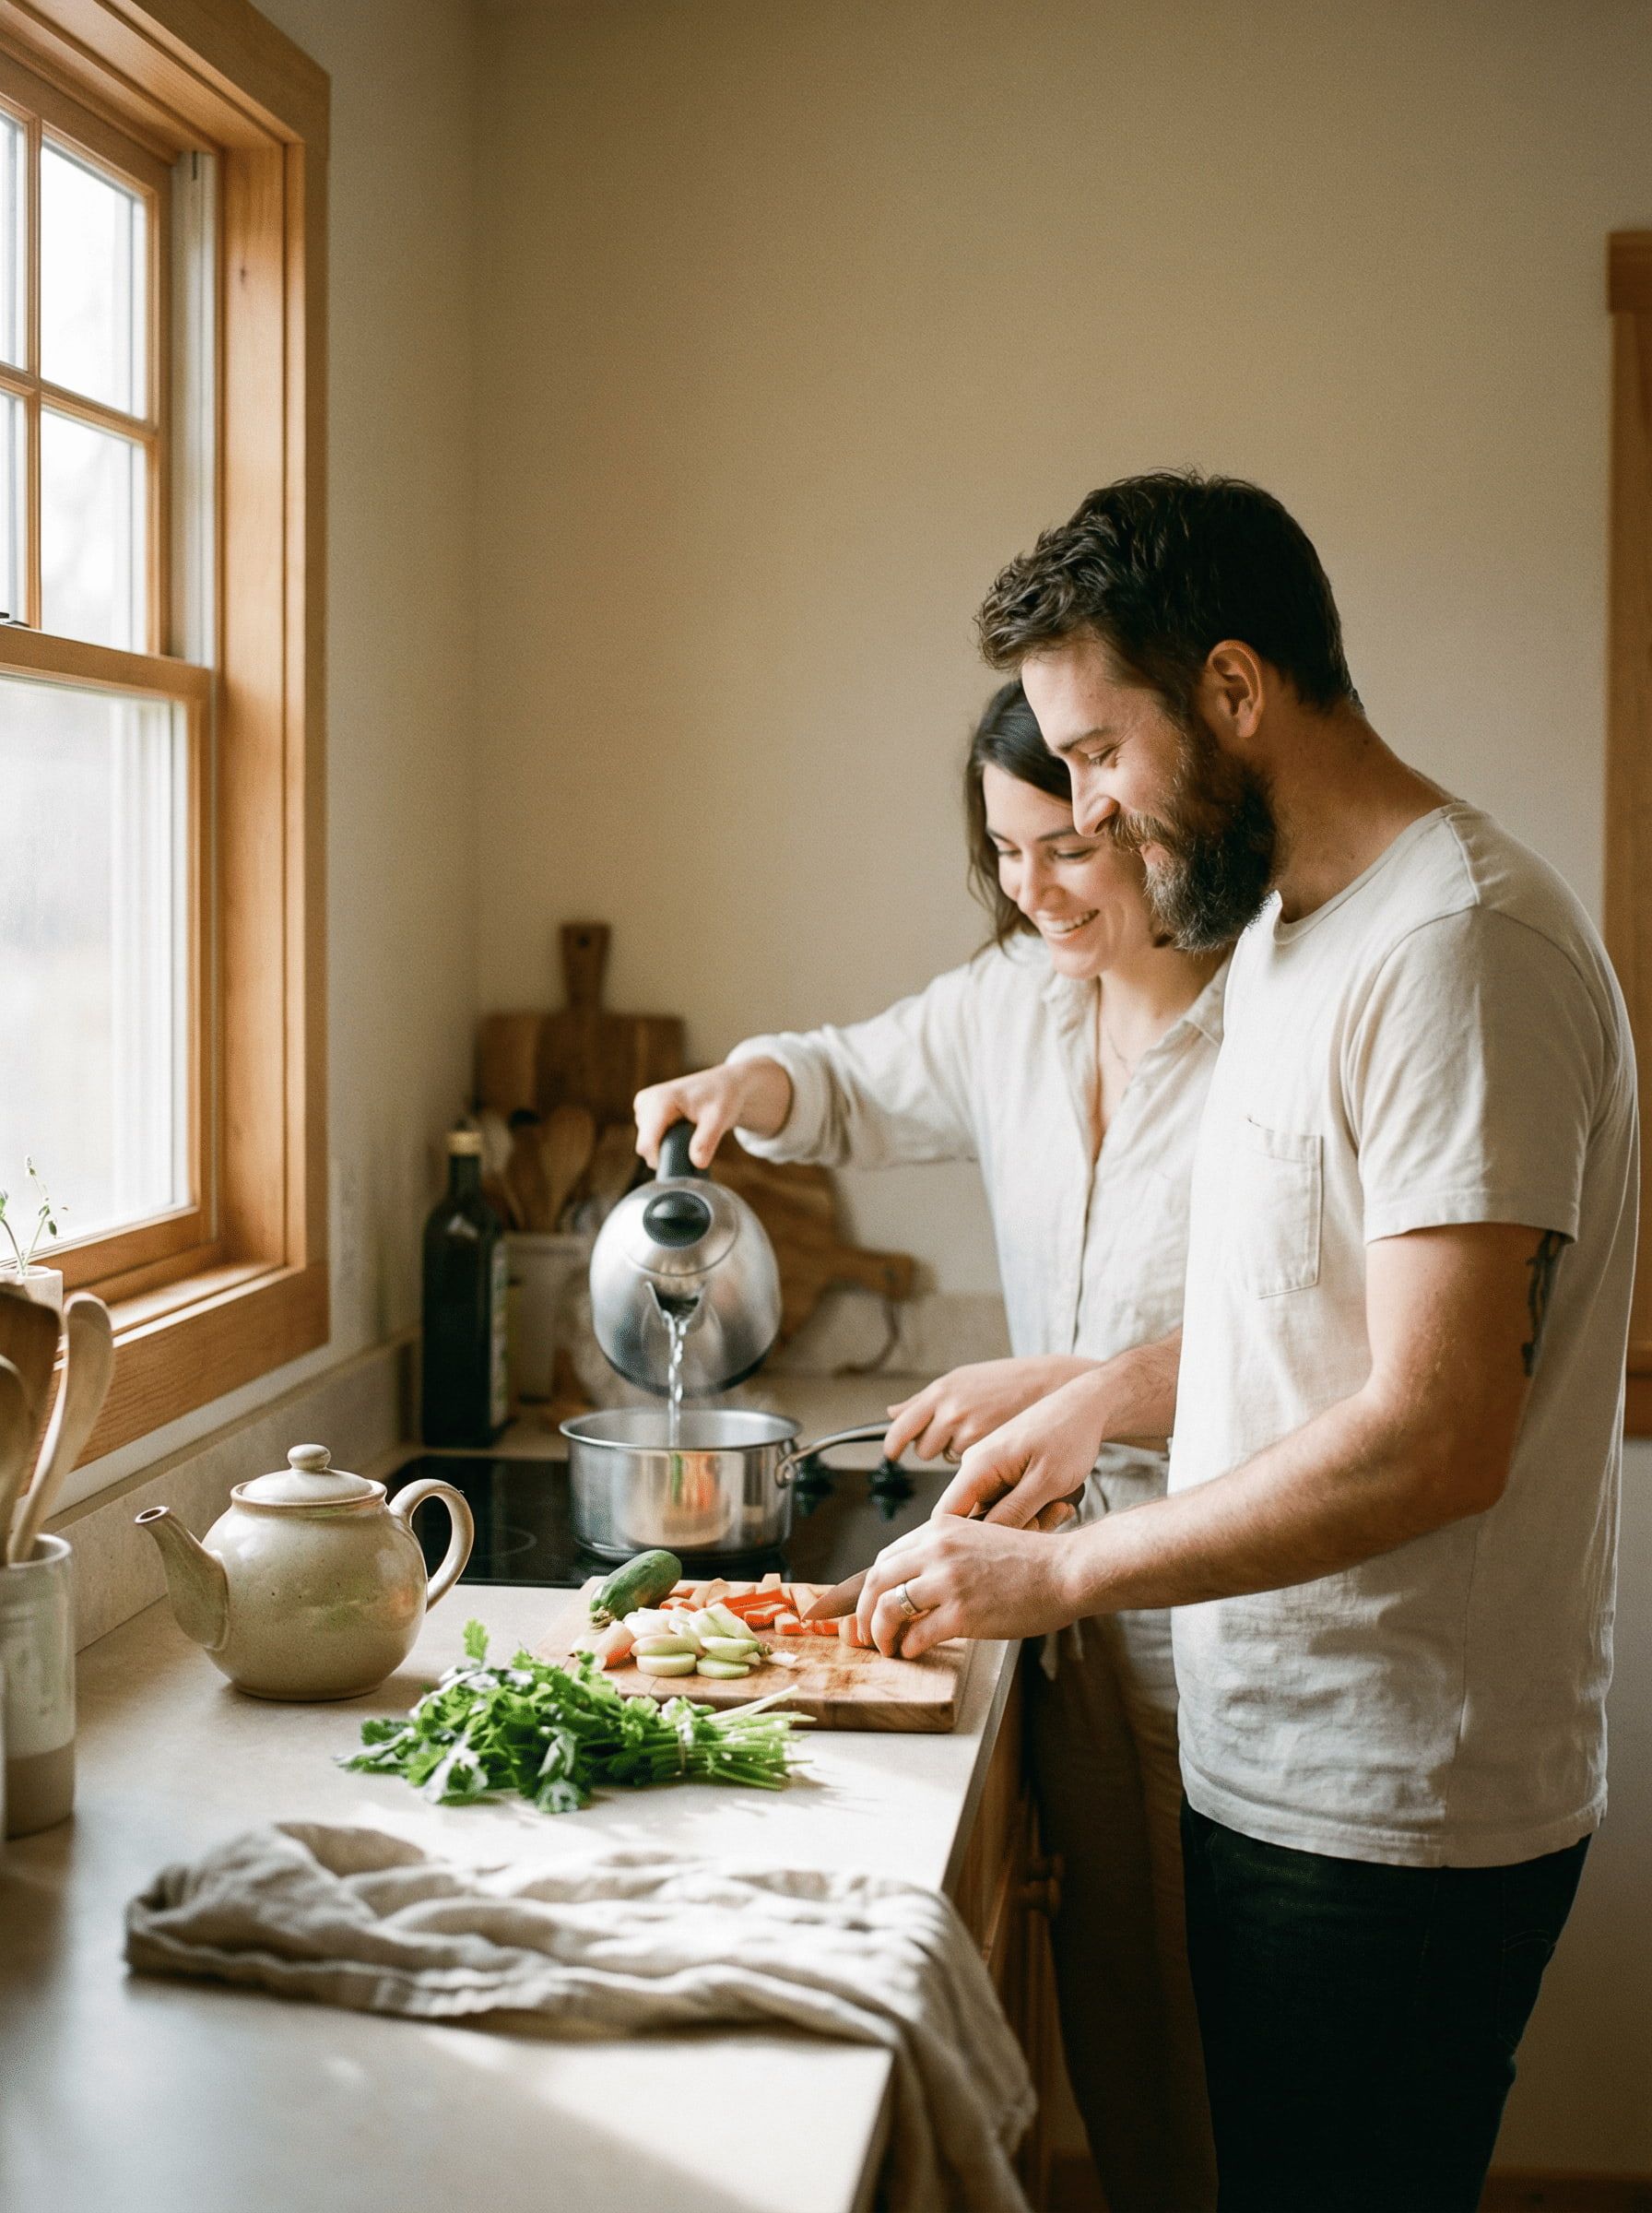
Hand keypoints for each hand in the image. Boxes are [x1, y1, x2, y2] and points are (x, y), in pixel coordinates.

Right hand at [634, 1058, 791, 1169]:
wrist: (730, 1084)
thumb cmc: (726, 1097)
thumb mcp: (720, 1118)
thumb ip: (707, 1140)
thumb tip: (697, 1162)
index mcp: (659, 1101)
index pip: (647, 1144)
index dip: (662, 1159)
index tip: (682, 1165)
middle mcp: (646, 1102)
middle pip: (647, 1146)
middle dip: (668, 1152)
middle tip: (695, 1145)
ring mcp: (644, 1106)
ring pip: (649, 1143)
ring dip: (668, 1145)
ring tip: (692, 1133)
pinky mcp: (647, 1111)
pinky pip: (652, 1137)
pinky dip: (666, 1139)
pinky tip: (684, 1131)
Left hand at [854, 1515, 1080, 1657]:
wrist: (1066, 1570)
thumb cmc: (1031, 1560)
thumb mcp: (979, 1540)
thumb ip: (946, 1554)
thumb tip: (917, 1584)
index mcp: (940, 1528)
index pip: (887, 1557)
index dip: (870, 1587)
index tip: (868, 1606)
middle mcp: (938, 1549)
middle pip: (877, 1581)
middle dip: (863, 1611)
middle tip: (865, 1633)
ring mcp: (948, 1581)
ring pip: (888, 1608)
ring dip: (881, 1633)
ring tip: (887, 1647)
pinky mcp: (962, 1613)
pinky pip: (917, 1634)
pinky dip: (908, 1647)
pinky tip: (913, 1652)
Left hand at [883, 1355, 1094, 1463]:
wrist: (1050, 1383)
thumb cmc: (1004, 1381)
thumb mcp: (961, 1380)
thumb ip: (923, 1400)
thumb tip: (890, 1413)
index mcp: (941, 1391)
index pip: (902, 1425)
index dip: (893, 1444)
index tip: (892, 1454)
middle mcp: (951, 1410)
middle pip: (924, 1449)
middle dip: (934, 1447)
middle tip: (955, 1436)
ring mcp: (970, 1429)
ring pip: (948, 1458)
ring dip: (956, 1453)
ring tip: (979, 1433)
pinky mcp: (988, 1446)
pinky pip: (969, 1464)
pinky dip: (977, 1458)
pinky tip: (991, 1440)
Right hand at [933, 1371, 1111, 1527]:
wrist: (1086, 1406)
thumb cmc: (1070, 1438)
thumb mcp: (1046, 1481)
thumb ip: (1012, 1513)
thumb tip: (981, 1542)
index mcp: (979, 1465)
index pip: (946, 1515)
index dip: (966, 1542)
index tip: (1005, 1548)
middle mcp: (976, 1466)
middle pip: (974, 1520)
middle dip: (1011, 1532)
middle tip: (1051, 1521)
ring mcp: (989, 1468)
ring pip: (995, 1514)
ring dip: (1027, 1521)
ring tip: (1062, 1509)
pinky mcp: (1003, 1471)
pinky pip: (1007, 1503)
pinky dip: (1031, 1510)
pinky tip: (1058, 1503)